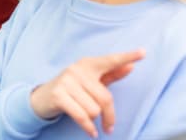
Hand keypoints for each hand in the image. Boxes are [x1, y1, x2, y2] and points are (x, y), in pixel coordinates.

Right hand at [30, 49, 144, 137]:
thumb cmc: (72, 88)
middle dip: (108, 116)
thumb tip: (130, 67)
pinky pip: (82, 116)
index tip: (143, 53)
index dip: (127, 57)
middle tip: (109, 126)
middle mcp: (77, 69)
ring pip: (94, 109)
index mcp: (88, 64)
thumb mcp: (91, 80)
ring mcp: (66, 81)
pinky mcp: (59, 95)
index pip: (110, 61)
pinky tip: (92, 132)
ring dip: (93, 119)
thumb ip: (111, 74)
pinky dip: (88, 128)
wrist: (42, 97)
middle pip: (105, 98)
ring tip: (86, 118)